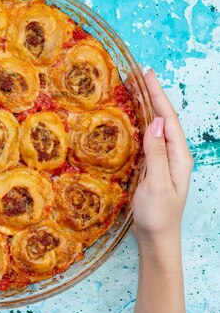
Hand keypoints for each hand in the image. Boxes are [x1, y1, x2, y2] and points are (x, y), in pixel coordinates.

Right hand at [132, 70, 193, 246]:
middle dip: (152, 94)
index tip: (147, 74)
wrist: (157, 239)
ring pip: (156, 126)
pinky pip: (147, 138)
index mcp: (179, 156)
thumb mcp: (157, 185)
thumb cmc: (158, 215)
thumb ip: (157, 154)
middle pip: (164, 118)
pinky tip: (132, 117)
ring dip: (146, 106)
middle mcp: (174, 154)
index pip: (169, 118)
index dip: (158, 95)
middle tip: (138, 74)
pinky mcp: (153, 166)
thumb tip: (157, 123)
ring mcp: (163, 160)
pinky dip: (140, 122)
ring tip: (134, 88)